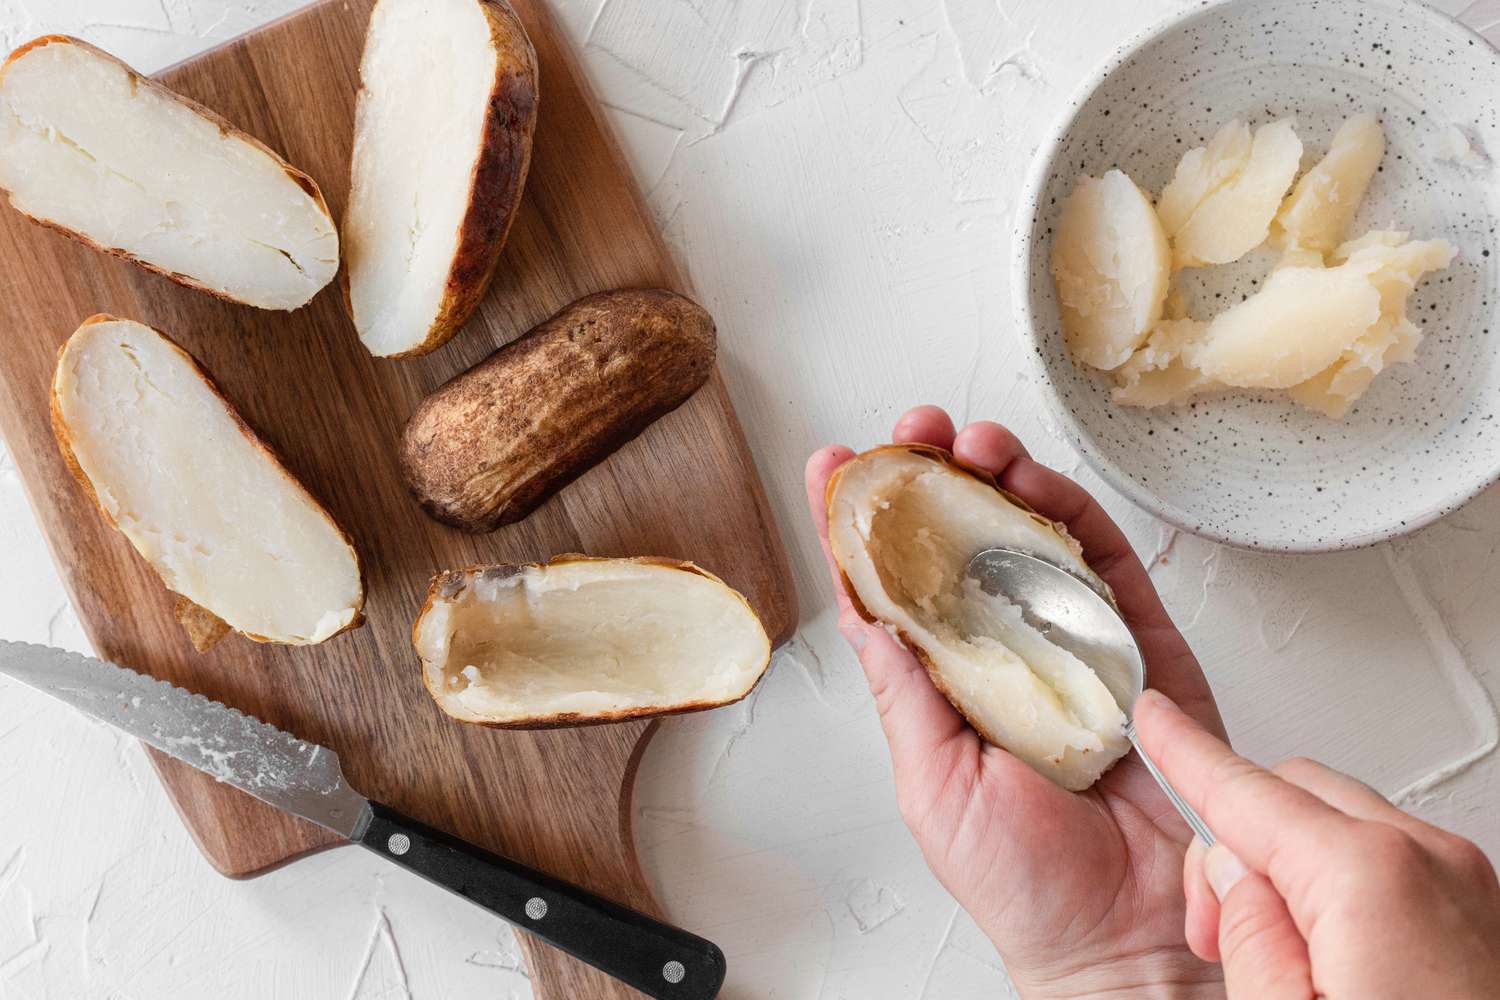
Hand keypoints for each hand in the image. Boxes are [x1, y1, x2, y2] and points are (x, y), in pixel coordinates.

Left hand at [805, 405, 1225, 997]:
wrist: (1124, 937)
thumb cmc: (1024, 884)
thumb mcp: (934, 782)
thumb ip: (905, 694)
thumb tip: (863, 615)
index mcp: (948, 685)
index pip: (896, 588)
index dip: (864, 523)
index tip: (835, 466)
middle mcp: (1006, 654)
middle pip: (966, 542)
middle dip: (938, 476)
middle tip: (915, 431)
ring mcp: (1074, 645)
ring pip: (1036, 537)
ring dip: (1003, 478)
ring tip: (973, 443)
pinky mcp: (1140, 648)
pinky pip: (1110, 567)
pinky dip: (1076, 514)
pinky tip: (1039, 483)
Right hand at [1136, 690, 1499, 998]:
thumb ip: (1247, 934)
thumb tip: (1233, 876)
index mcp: (1371, 879)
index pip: (1248, 791)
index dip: (1185, 753)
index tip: (1155, 719)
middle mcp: (1431, 863)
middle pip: (1296, 794)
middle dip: (1238, 836)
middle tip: (1212, 927)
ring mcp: (1470, 887)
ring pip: (1344, 825)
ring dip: (1293, 864)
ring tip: (1279, 964)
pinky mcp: (1488, 914)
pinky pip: (1390, 861)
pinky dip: (1342, 885)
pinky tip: (1333, 963)